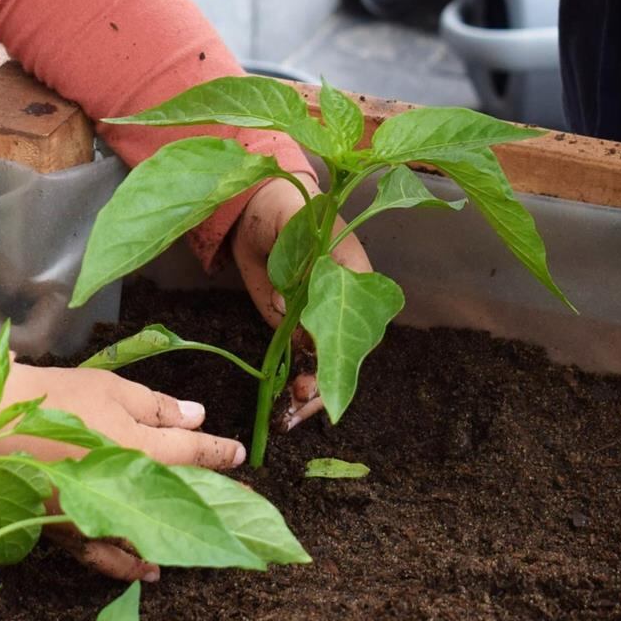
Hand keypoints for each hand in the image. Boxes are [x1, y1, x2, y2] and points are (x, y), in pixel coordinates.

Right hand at [0, 363, 246, 582]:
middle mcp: (126, 494)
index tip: (240, 454)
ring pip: (153, 539)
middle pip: (183, 501)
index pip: (193, 453)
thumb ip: (156, 407)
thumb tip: (197, 417)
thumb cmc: (51, 399)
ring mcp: (97, 520)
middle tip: (244, 508)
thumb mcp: (110, 389)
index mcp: (141, 451)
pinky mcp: (67, 535)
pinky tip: (148, 571)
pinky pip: (106, 561)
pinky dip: (130, 568)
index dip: (219, 453)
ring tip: (204, 546)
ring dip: (182, 542)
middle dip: (216, 502)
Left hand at [232, 176, 373, 424]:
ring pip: (325, 366)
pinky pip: (301, 362)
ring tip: (289, 413)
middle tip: (301, 400)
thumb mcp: (292, 220)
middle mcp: (344, 304)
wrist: (255, 208)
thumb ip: (298, 255)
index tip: (322, 368)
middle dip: (328, 383)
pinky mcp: (294, 326)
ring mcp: (319, 317)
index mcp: (356, 276)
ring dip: (311, 394)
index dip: (346, 351)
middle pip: (347, 354)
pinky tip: (284, 407)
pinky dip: (293, 387)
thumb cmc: (284, 206)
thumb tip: (290, 303)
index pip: (365, 323)